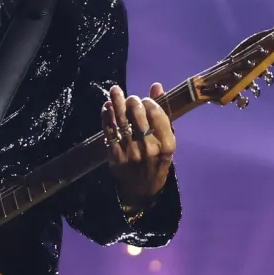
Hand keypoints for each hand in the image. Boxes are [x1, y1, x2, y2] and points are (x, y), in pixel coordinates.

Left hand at [103, 83, 175, 207]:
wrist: (142, 188)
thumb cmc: (157, 161)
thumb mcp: (166, 141)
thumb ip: (162, 113)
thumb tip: (156, 86)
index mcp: (167, 144)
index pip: (157, 115)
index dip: (149, 103)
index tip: (145, 100)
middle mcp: (149, 147)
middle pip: (138, 115)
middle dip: (132, 102)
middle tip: (130, 98)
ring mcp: (131, 151)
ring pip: (122, 120)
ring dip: (117, 102)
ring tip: (115, 90)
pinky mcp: (115, 155)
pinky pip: (109, 131)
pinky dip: (107, 116)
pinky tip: (106, 106)